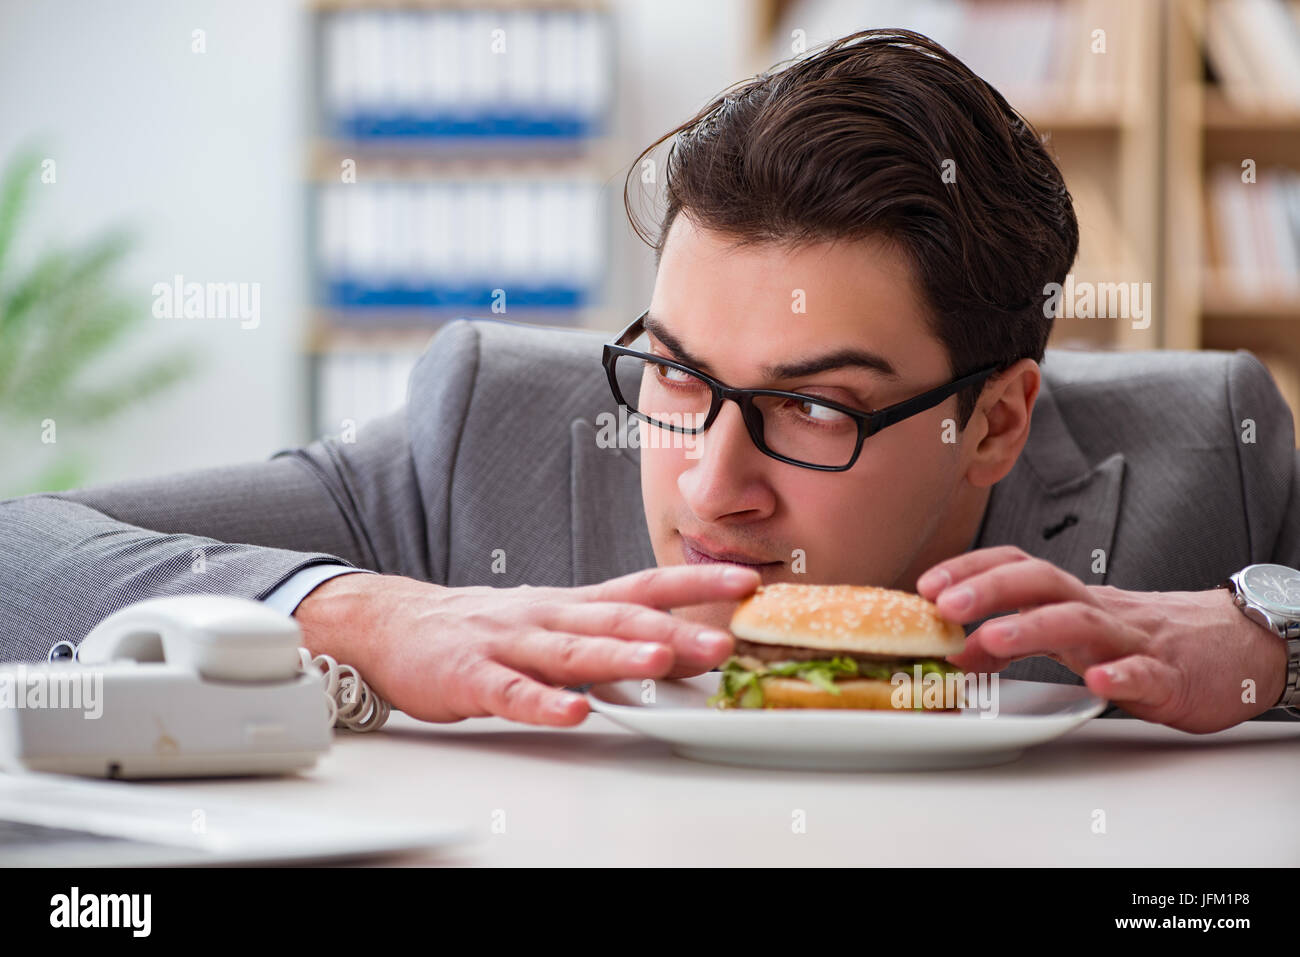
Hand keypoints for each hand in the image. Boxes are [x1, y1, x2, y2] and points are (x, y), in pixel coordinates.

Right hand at [293, 565, 760, 726]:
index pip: (643, 588)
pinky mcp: (473, 677)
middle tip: (725, 641)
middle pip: (618, 621)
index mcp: (572, 603)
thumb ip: (609, 633)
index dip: (696, 585)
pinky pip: (512, 692)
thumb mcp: (552, 619)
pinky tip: (572, 713)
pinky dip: (543, 703)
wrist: (394, 624)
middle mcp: (549, 616)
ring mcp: (510, 645)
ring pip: (572, 651)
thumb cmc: (484, 627)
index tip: (749, 583)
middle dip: (675, 630)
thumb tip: (680, 646)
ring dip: (619, 658)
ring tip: (662, 663)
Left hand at [915, 546, 1287, 732]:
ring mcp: (1133, 641)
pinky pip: (1145, 673)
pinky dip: (1121, 676)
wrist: (1233, 649)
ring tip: (992, 640)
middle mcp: (1097, 610)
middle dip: (988, 589)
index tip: (926, 585)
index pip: (1015, 566)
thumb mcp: (1069, 638)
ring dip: (1033, 628)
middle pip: (1041, 583)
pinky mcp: (1171, 678)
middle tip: (944, 606)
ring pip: (1083, 623)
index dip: (970, 570)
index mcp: (1071, 598)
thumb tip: (954, 648)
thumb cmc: (1140, 641)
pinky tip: (1099, 683)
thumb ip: (1012, 641)